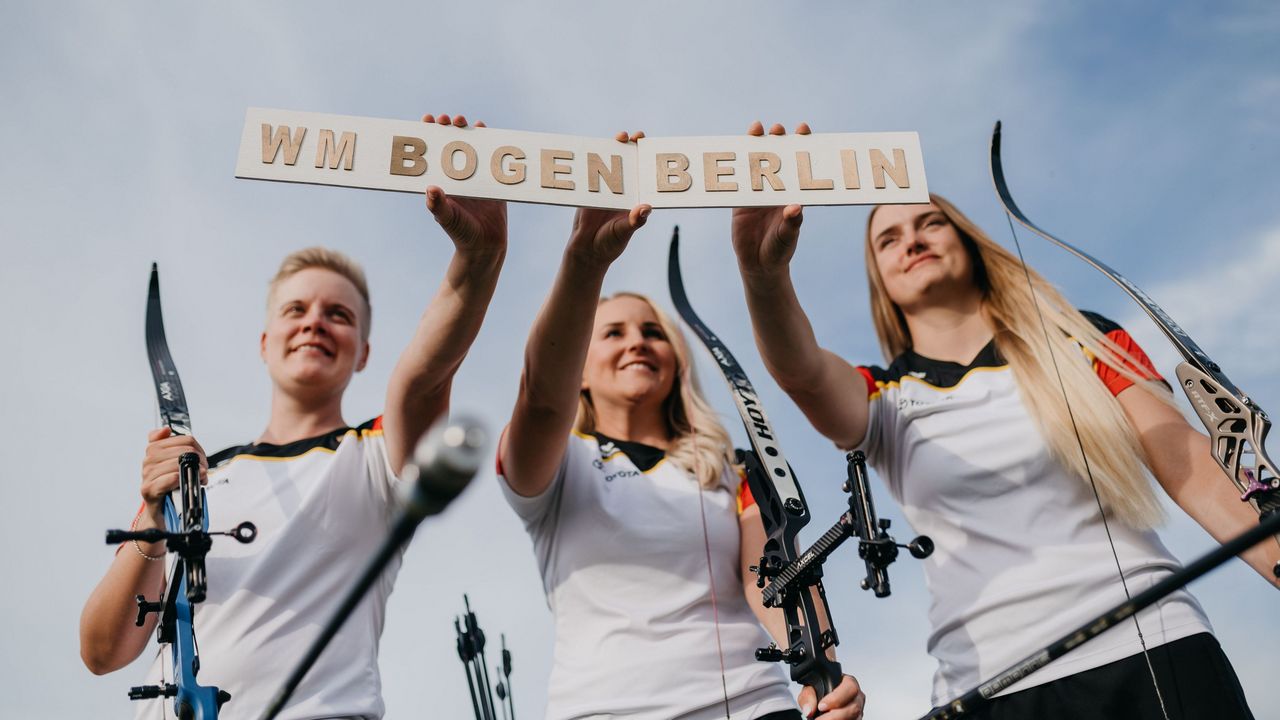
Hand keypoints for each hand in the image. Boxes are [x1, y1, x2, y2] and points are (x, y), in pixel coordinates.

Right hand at [139, 427, 207, 527]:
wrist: (161, 511)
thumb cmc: (169, 485)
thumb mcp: (172, 462)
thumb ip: (172, 444)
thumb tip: (165, 429)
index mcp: (154, 449)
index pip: (183, 439)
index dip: (197, 448)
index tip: (201, 458)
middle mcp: (148, 460)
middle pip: (183, 450)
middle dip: (199, 460)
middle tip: (204, 471)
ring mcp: (147, 475)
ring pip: (177, 463)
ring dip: (194, 471)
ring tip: (200, 479)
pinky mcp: (148, 490)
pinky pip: (170, 478)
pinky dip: (181, 480)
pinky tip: (186, 483)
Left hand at [421, 113, 506, 258]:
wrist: (486, 246)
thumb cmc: (461, 233)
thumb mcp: (447, 219)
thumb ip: (438, 205)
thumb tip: (430, 189)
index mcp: (441, 180)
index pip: (431, 152)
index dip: (428, 135)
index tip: (427, 122)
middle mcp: (456, 174)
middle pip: (450, 144)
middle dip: (447, 128)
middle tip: (448, 120)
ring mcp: (474, 175)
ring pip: (470, 146)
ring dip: (466, 131)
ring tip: (464, 122)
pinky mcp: (492, 179)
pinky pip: (490, 157)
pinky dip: (489, 142)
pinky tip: (486, 131)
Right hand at [564, 130, 650, 265]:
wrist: (585, 252)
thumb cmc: (609, 244)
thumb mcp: (623, 233)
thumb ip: (634, 221)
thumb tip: (646, 207)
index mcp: (634, 198)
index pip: (643, 174)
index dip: (647, 160)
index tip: (651, 148)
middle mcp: (621, 189)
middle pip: (627, 161)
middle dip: (631, 146)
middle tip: (633, 137)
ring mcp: (604, 187)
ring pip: (609, 162)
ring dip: (612, 148)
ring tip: (619, 138)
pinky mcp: (588, 189)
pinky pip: (590, 171)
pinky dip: (591, 160)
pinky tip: (594, 148)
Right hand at [731, 121, 811, 277]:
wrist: (758, 265)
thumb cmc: (780, 250)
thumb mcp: (787, 237)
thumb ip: (792, 223)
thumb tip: (796, 207)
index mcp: (793, 193)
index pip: (799, 164)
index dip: (802, 145)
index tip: (802, 130)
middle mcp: (776, 189)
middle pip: (777, 157)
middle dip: (777, 139)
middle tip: (777, 129)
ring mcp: (757, 192)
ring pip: (756, 163)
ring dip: (755, 145)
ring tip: (755, 129)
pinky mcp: (740, 200)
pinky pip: (737, 179)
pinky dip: (734, 166)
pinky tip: (732, 150)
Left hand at [799, 674, 863, 719]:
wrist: (822, 701)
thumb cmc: (820, 690)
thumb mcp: (811, 688)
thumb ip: (808, 696)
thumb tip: (809, 710)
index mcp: (849, 683)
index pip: (850, 688)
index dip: (836, 698)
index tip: (821, 706)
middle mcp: (857, 697)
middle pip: (853, 707)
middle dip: (834, 716)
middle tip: (819, 719)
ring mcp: (859, 711)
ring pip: (854, 718)